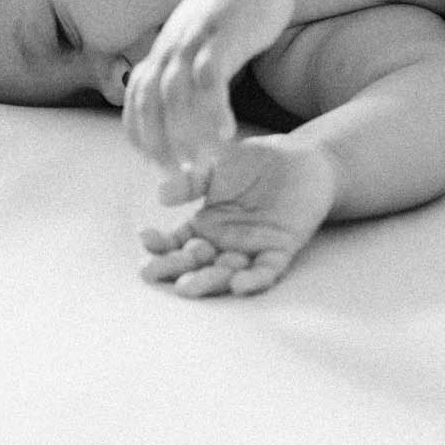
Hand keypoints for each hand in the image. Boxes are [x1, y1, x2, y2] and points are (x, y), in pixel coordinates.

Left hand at [122, 0, 296, 187]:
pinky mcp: (221, 35)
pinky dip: (213, 108)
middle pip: (151, 103)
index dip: (141, 136)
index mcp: (160, 54)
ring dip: (186, 133)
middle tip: (182, 173)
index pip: (136, 102)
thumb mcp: (191, 45)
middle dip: (161, 143)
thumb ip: (178, 73)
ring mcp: (193, 41)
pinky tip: (227, 133)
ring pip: (176, 95)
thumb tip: (170, 111)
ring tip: (205, 162)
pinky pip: (210, 76)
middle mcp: (169, 49)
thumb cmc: (222, 15)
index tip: (156, 164)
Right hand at [139, 139, 336, 297]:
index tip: (144, 238)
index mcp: (205, 225)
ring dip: (208, 281)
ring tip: (188, 286)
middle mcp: (224, 243)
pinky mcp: (280, 250)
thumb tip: (161, 195)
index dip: (158, 244)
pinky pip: (266, 270)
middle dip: (175, 269)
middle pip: (195, 264)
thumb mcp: (215, 167)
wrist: (300, 159)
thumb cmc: (256, 161)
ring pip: (225, 273)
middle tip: (155, 273)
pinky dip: (254, 279)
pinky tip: (239, 284)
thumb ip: (190, 181)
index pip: (175, 242)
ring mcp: (251, 249)